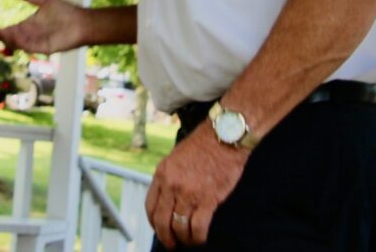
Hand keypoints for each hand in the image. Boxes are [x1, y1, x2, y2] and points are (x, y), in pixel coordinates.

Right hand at [0, 0, 85, 53]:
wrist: (82, 21)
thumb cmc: (66, 10)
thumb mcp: (44, 0)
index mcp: (29, 24)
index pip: (10, 29)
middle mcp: (31, 34)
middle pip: (12, 38)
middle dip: (1, 36)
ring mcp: (37, 42)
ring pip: (19, 43)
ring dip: (10, 39)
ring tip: (1, 32)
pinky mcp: (45, 48)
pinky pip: (31, 47)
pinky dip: (22, 44)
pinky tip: (15, 38)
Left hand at [145, 124, 248, 247]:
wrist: (225, 135)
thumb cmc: (204, 143)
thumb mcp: (177, 156)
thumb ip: (170, 177)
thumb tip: (169, 198)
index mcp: (162, 173)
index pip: (150, 205)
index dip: (153, 222)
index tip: (159, 229)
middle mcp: (172, 184)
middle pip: (161, 221)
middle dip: (166, 237)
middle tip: (172, 244)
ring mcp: (189, 192)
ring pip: (179, 227)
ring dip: (183, 240)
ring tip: (188, 243)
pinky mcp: (208, 199)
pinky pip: (198, 227)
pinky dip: (198, 238)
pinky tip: (201, 239)